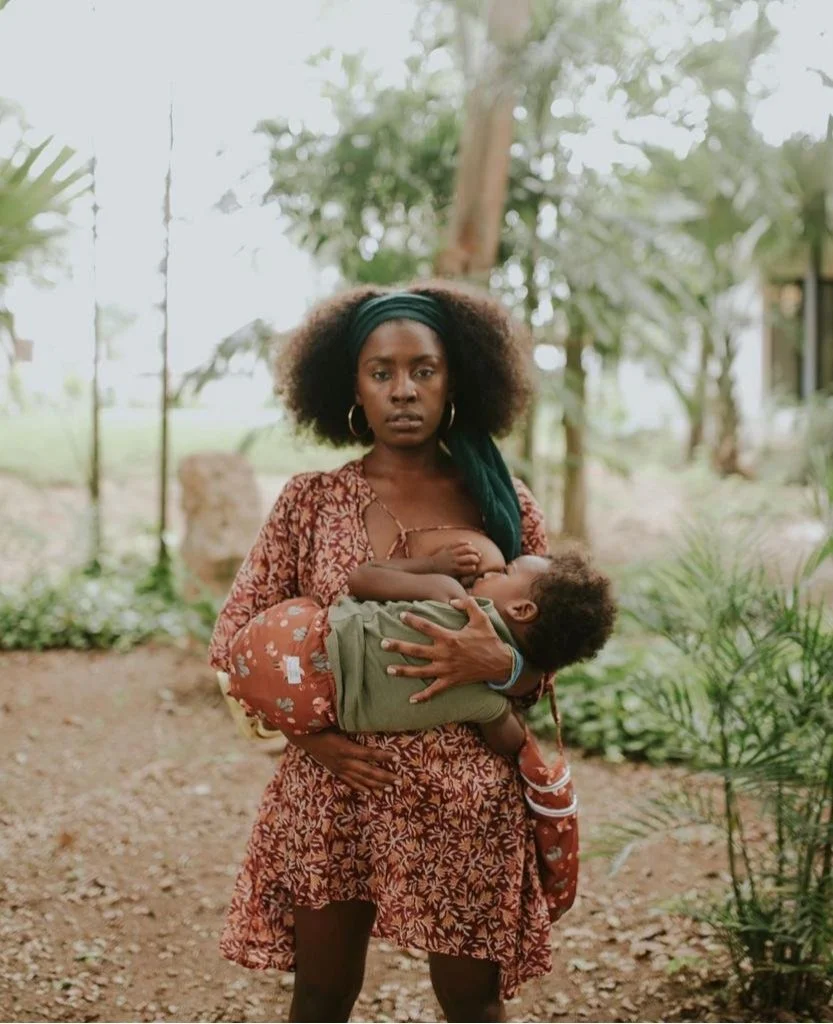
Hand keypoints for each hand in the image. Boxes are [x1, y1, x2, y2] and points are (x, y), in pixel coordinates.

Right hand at [289, 730, 397, 793]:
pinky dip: (361, 788)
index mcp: (345, 748)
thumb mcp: (338, 724)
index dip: (383, 756)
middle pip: (368, 771)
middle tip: (400, 781)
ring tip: (390, 789)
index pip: (369, 754)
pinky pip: (350, 782)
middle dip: (385, 777)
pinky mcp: (335, 771)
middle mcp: (344, 762)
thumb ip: (353, 725)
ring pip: (361, 780)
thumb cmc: (323, 726)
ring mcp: (339, 769)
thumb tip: (371, 722)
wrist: (304, 737)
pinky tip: (370, 792)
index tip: (397, 757)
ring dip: (377, 785)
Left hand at [381, 596, 512, 702]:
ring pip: (420, 671)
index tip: (401, 615)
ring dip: (403, 670)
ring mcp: (446, 669)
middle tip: (382, 643)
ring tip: (388, 669)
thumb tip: (452, 600)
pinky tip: (411, 699)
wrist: (501, 663)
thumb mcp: (481, 617)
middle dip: (398, 646)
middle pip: (416, 650)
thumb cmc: (489, 639)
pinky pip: (435, 690)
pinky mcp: (451, 681)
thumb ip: (467, 605)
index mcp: (450, 637)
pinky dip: (423, 696)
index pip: (426, 627)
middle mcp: (445, 654)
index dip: (412, 620)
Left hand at [428, 542, 480, 578]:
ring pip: (466, 549)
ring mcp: (451, 553)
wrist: (429, 567)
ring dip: (473, 549)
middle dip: (476, 558)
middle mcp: (455, 561)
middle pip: (470, 558)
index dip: (474, 568)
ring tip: (477, 552)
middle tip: (478, 559)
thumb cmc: (441, 575)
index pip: (470, 568)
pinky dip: (464, 542)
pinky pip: (457, 543)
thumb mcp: (450, 579)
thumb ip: (460, 580)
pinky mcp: (448, 547)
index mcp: (456, 570)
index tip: (475, 568)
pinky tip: (469, 543)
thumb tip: (469, 584)